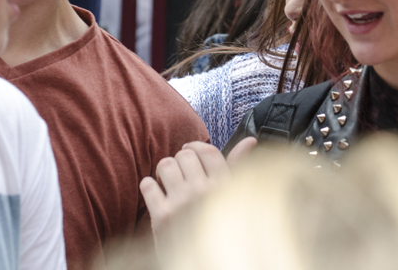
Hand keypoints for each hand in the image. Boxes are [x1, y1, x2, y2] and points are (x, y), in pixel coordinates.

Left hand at [139, 137, 256, 244]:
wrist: (203, 264)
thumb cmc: (218, 227)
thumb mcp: (233, 198)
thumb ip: (237, 167)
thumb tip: (249, 140)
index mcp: (225, 187)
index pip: (207, 150)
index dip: (196, 147)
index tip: (191, 151)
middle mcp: (205, 193)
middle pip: (184, 155)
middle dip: (180, 161)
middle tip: (181, 173)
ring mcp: (182, 205)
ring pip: (165, 165)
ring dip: (164, 172)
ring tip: (169, 183)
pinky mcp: (161, 218)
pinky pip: (147, 185)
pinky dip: (149, 188)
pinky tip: (158, 197)